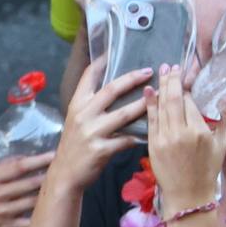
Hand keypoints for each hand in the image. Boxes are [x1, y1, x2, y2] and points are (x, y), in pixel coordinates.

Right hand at [48, 64, 147, 194]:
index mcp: (77, 104)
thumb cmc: (75, 146)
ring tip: (160, 97)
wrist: (65, 175)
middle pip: (111, 89)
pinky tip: (151, 131)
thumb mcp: (77, 121)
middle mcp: (83, 115)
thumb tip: (115, 87)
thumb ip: (92, 105)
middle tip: (150, 71)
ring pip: (124, 114)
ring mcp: (91, 132)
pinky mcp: (101, 150)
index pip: (89, 76)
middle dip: (133, 78)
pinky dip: (139, 135)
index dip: (102, 61)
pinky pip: (126, 139)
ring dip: (144, 105)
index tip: (115, 51)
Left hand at [144, 64, 222, 210]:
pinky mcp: (153, 146)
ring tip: (162, 72)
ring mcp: (165, 139)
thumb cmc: (207, 170)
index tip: (185, 73)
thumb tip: (225, 95)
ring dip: (161, 87)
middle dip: (172, 80)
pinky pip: (150, 120)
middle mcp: (181, 133)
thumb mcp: (221, 144)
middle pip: (175, 99)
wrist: (188, 196)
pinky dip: (149, 104)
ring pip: (161, 106)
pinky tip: (148, 91)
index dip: (187, 85)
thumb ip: (223, 118)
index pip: (191, 101)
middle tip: (171, 66)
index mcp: (200, 131)